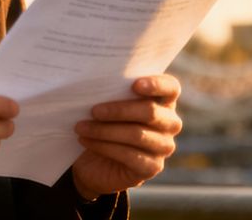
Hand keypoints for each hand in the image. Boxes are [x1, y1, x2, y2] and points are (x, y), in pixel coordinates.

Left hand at [70, 74, 181, 198]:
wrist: (97, 160)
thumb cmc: (104, 122)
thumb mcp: (108, 103)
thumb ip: (110, 91)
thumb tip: (92, 84)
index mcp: (163, 100)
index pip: (170, 87)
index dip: (156, 84)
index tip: (134, 84)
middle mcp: (170, 123)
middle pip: (150, 111)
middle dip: (119, 110)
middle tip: (93, 110)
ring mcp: (164, 146)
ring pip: (137, 134)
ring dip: (104, 130)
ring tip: (81, 127)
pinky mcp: (153, 167)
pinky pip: (129, 155)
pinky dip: (104, 146)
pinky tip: (86, 140)